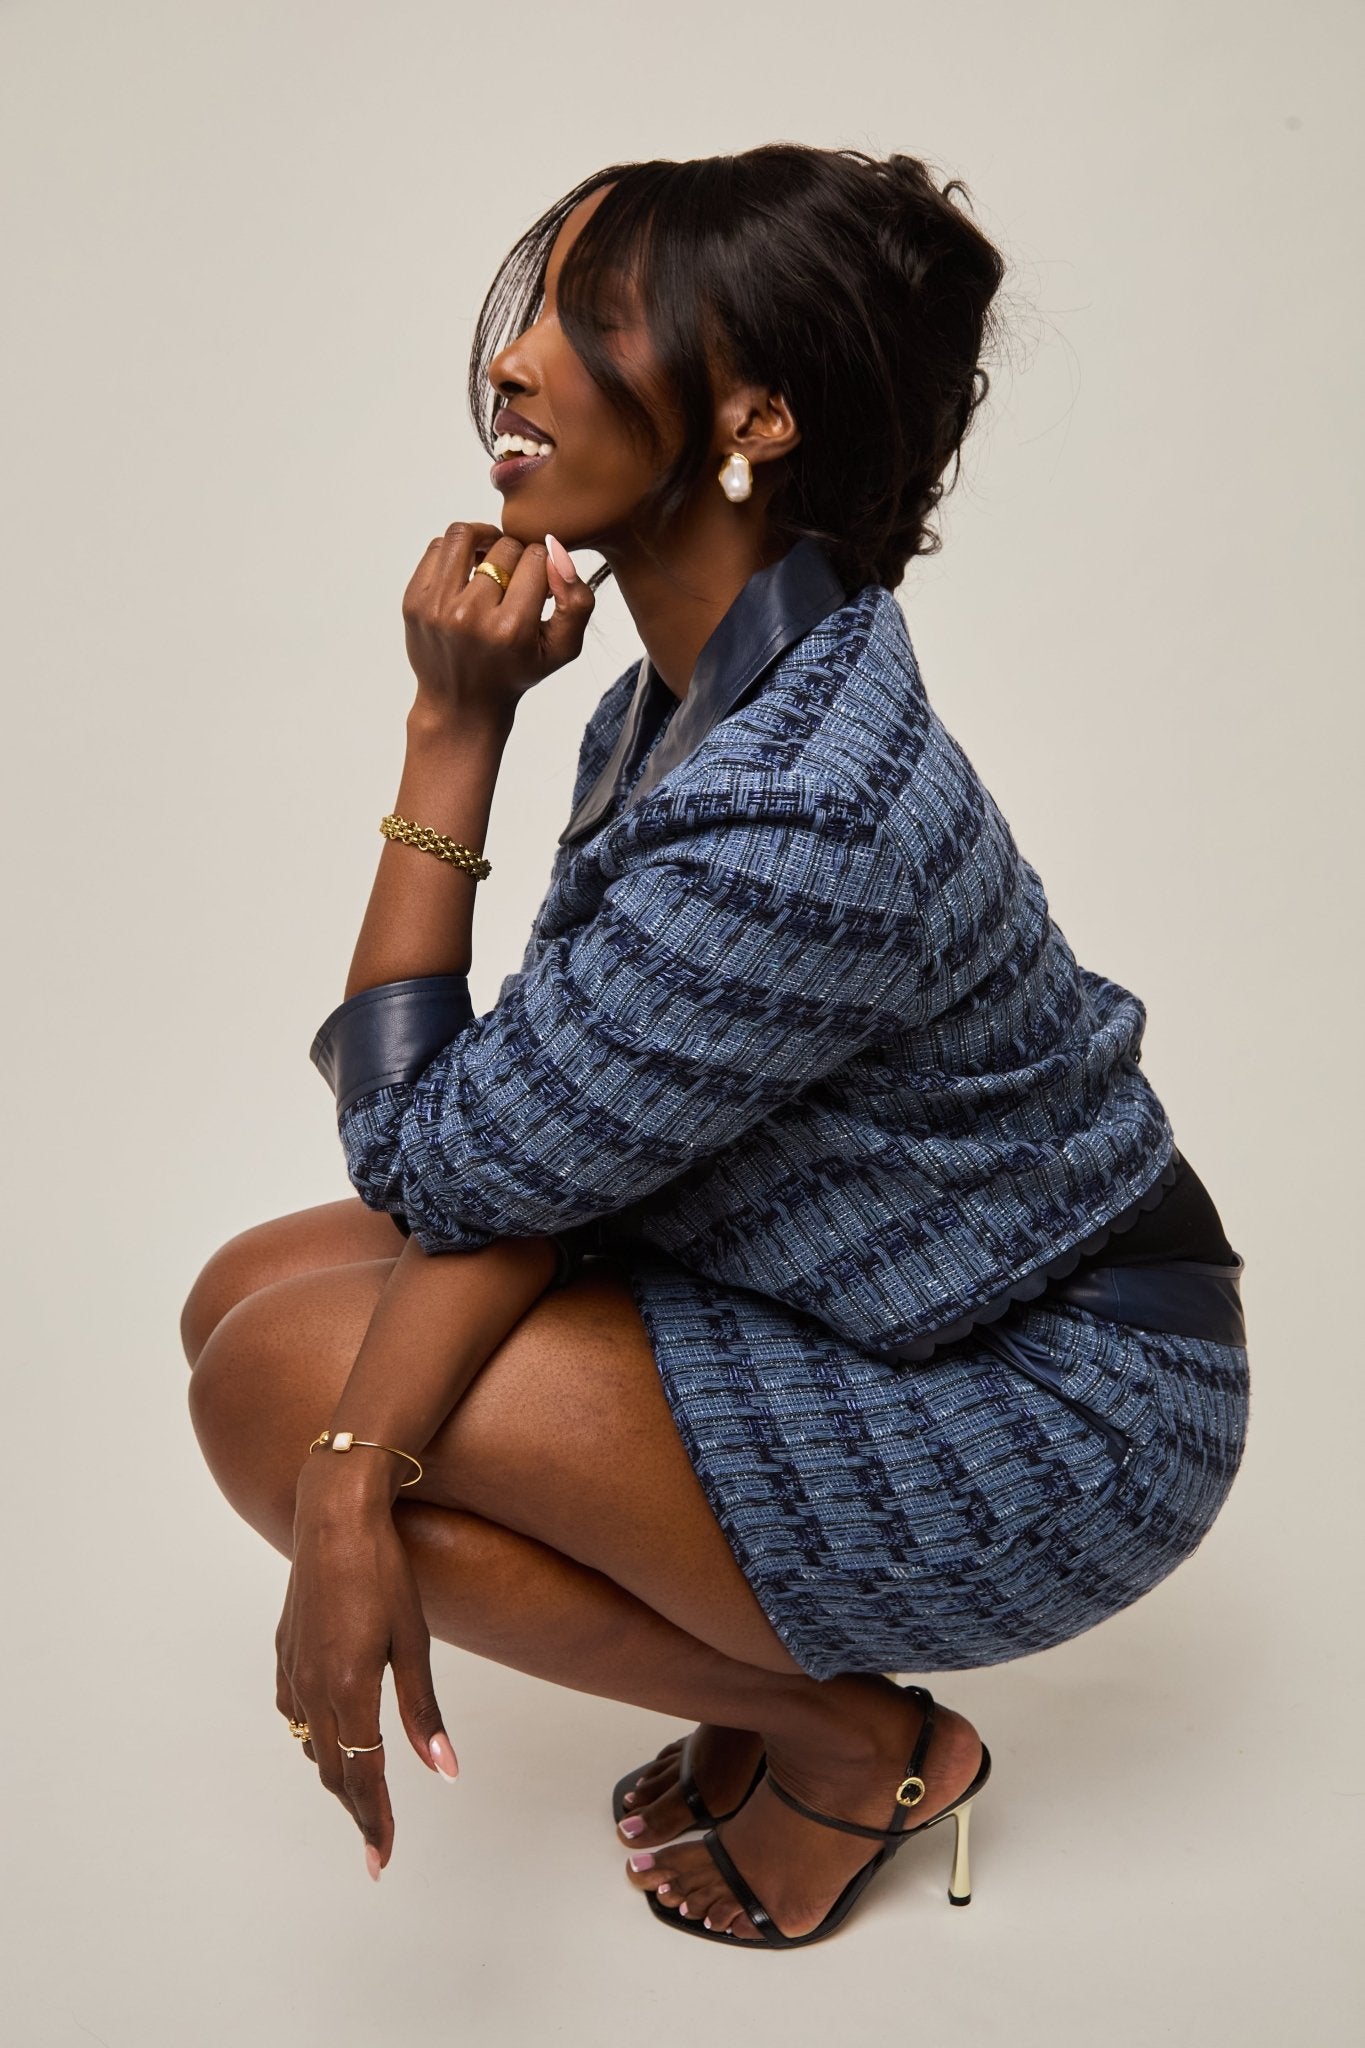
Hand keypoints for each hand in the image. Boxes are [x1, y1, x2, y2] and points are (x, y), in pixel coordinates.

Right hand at [275, 1477, 457, 1880]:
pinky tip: (327, 1737)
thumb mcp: (414, 1641)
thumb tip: (443, 1769)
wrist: (335, 1515)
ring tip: (360, 1796)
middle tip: (376, 1843)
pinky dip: (312, 1737)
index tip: (382, 1858)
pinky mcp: (284, 1651)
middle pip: (331, 1770)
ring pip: (309, 1745)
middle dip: (356, 1809)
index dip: (374, 1820)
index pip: (362, 1776)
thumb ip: (423, 1711)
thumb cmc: (382, 1571)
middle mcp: (311, 1688)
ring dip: (334, 1775)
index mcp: (347, 1690)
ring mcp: (292, 1669)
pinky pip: (294, 1712)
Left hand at [402, 522, 593, 728]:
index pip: (536, 558)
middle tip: (516, 576)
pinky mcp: (413, 601)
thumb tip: (557, 553)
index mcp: (510, 629)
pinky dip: (456, 550)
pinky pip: (437, 548)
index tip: (539, 584)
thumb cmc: (514, 673)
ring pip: (465, 535)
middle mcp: (470, 616)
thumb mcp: (562, 649)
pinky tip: (467, 569)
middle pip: (504, 547)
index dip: (544, 564)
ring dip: (484, 538)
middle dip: (517, 555)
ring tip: (491, 555)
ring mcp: (437, 607)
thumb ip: (577, 603)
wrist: (461, 704)